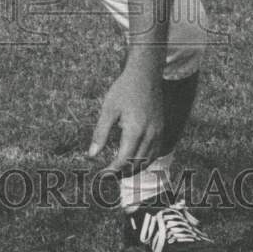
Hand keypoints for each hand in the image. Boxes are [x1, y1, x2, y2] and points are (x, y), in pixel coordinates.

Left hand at [88, 58, 163, 174]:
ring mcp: (158, 133)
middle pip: (137, 164)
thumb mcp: (108, 110)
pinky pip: (155, 153)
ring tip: (119, 172)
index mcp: (135, 130)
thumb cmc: (123, 90)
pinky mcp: (161, 129)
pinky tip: (134, 160)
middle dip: (122, 173)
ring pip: (148, 161)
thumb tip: (91, 155)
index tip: (101, 175)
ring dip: (134, 169)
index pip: (124, 160)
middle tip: (108, 176)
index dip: (112, 171)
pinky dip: (145, 161)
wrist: (145, 75)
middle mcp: (150, 135)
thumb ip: (100, 133)